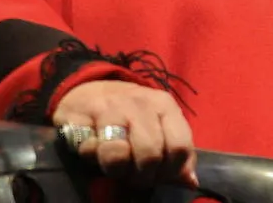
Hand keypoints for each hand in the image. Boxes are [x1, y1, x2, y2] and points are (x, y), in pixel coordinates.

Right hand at [52, 80, 197, 187]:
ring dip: (116, 169)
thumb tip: (191, 181)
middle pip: (150, 154)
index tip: (158, 173)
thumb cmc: (130, 116)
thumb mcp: (159, 127)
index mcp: (164, 105)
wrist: (89, 91)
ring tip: (115, 166)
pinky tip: (94, 149)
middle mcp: (140, 102)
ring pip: (118, 154)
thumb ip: (175, 152)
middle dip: (142, 175)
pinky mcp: (81, 114)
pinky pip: (89, 150)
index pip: (179, 147)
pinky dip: (91, 157)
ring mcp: (110, 106)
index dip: (169, 171)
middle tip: (134, 174)